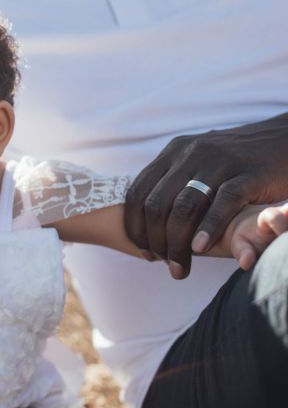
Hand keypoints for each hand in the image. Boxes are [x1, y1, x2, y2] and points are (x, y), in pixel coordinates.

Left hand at [125, 113, 287, 278]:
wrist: (286, 139)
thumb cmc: (240, 161)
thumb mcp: (200, 164)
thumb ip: (176, 185)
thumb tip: (149, 224)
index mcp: (174, 152)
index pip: (138, 193)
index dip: (135, 227)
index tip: (144, 253)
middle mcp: (191, 153)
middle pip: (157, 204)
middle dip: (156, 241)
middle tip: (166, 266)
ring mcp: (220, 161)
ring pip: (183, 206)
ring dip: (177, 243)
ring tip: (180, 268)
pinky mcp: (249, 172)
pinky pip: (222, 202)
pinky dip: (208, 228)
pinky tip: (201, 249)